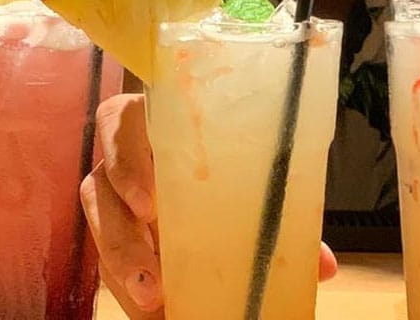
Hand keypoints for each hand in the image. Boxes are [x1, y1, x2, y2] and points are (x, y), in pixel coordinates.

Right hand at [80, 93, 337, 319]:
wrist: (202, 165)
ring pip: (98, 223)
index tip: (150, 204)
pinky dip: (124, 285)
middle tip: (154, 277)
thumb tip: (322, 264)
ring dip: (121, 265)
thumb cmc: (226, 155)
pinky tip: (148, 310)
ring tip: (152, 300)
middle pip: (100, 184)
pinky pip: (102, 255)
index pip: (121, 120)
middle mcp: (122, 151)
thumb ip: (277, 207)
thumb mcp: (247, 172)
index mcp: (153, 119)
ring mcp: (110, 190)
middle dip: (122, 236)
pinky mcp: (109, 224)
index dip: (128, 160)